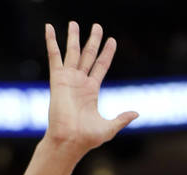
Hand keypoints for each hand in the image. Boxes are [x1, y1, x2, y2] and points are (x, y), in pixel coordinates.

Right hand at [43, 22, 137, 154]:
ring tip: (74, 23)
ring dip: (73, 37)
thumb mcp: (110, 127)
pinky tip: (49, 28)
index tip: (112, 40)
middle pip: (88, 55)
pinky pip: (54, 56)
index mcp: (91, 91)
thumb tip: (137, 113)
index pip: (101, 66)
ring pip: (72, 53)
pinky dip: (51, 41)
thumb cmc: (87, 138)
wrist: (70, 141)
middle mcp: (80, 82)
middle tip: (97, 26)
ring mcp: (68, 80)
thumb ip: (122, 118)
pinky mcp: (58, 80)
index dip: (106, 53)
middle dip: (92, 40)